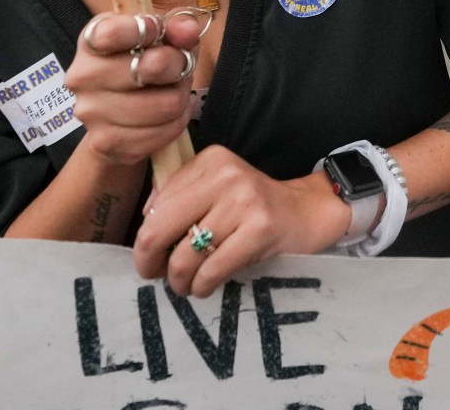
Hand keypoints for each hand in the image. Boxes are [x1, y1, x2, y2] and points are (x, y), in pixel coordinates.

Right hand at [62, 12, 203, 168]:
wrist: (118, 112)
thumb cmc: (142, 61)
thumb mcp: (160, 35)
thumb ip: (176, 27)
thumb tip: (187, 30)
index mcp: (92, 40)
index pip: (114, 33)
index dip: (148, 30)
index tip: (160, 32)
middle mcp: (83, 76)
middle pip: (151, 68)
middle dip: (178, 67)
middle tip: (179, 67)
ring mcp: (91, 112)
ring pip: (166, 104)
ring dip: (180, 97)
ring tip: (173, 90)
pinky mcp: (106, 142)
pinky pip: (163, 133)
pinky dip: (176, 122)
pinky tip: (169, 114)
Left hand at [132, 145, 351, 297]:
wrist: (306, 212)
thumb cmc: (252, 207)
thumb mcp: (216, 189)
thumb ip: (179, 197)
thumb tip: (144, 222)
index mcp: (209, 161)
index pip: (157, 207)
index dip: (145, 240)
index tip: (151, 258)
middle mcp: (225, 174)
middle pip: (161, 229)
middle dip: (150, 261)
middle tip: (155, 276)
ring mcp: (244, 200)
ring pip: (186, 255)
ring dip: (179, 280)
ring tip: (185, 285)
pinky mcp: (260, 229)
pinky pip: (213, 269)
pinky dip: (202, 285)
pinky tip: (204, 287)